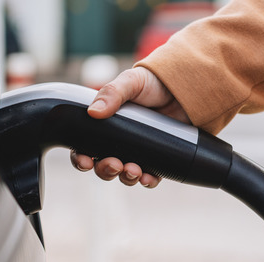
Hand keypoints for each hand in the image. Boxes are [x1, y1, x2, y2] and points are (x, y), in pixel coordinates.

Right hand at [70, 67, 189, 187]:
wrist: (182, 88)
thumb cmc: (151, 83)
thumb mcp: (130, 82)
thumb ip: (111, 93)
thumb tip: (93, 113)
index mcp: (104, 125)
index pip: (84, 147)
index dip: (81, 158)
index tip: (86, 161)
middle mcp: (117, 142)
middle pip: (102, 166)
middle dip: (105, 170)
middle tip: (114, 165)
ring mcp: (137, 152)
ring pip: (124, 175)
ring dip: (125, 177)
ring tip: (134, 170)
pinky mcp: (156, 158)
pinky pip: (149, 177)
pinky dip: (147, 181)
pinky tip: (148, 178)